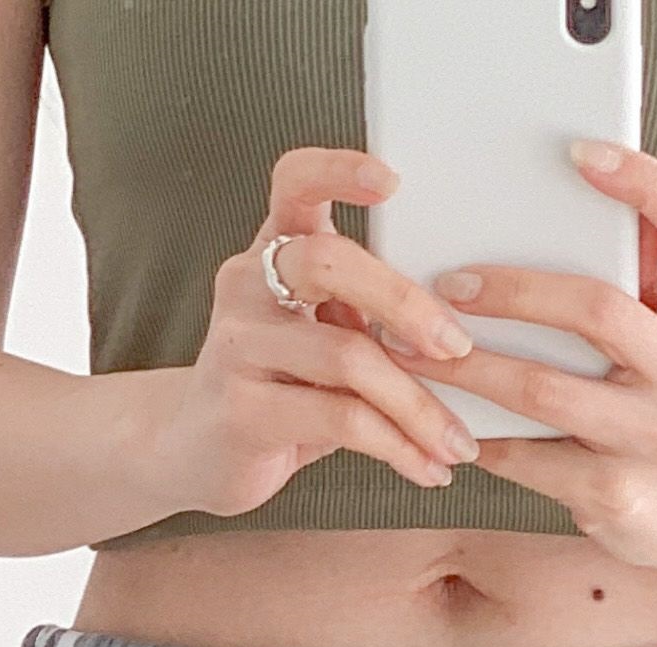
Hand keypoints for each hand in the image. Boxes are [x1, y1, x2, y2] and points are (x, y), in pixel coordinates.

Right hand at [153, 148, 483, 513]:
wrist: (198, 455)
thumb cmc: (279, 390)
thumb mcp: (321, 340)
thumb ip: (366, 319)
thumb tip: (456, 329)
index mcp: (272, 253)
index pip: (295, 184)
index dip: (339, 171)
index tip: (392, 182)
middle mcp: (247, 286)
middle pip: (329, 263)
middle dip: (405, 304)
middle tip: (459, 347)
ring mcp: (238, 346)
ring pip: (347, 355)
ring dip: (417, 404)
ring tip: (455, 441)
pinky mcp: (242, 411)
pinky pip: (339, 418)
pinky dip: (396, 446)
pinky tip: (425, 466)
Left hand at [437, 142, 656, 574]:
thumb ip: (642, 270)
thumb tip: (572, 195)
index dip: (646, 182)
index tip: (580, 153)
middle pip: (597, 309)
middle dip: (511, 291)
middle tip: (448, 285)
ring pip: (542, 390)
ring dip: (466, 367)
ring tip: (410, 351)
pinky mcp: (613, 494)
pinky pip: (526, 456)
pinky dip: (477, 433)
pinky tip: (439, 414)